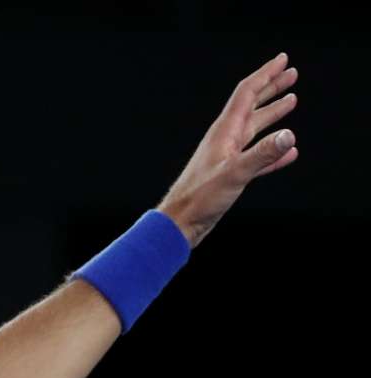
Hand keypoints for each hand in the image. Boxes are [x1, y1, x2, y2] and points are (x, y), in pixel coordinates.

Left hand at [158, 53, 298, 248]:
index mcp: (224, 132)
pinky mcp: (230, 172)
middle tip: (291, 74)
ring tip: (291, 101)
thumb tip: (289, 136)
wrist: (181, 222)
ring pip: (255, 127)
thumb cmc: (199, 199)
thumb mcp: (234, 175)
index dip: (266, 75)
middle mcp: (225, 139)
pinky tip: (288, 151)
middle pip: (252, 105)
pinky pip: (257, 155)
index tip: (283, 61)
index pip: (246, 94)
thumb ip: (262, 156)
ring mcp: (227, 155)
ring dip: (273, 113)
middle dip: (272, 88)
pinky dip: (274, 150)